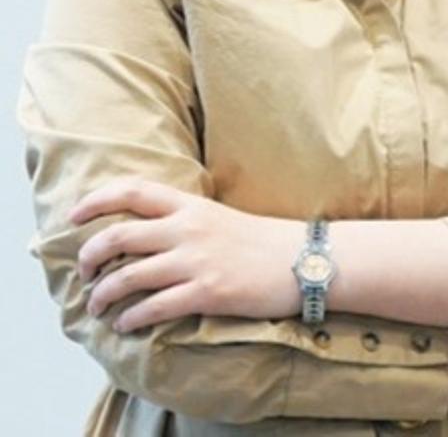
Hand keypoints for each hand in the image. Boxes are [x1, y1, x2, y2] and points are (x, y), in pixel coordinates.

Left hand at [71, 180, 302, 331]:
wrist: (306, 261)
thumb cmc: (264, 242)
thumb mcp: (220, 217)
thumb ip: (183, 220)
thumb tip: (145, 233)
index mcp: (192, 206)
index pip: (133, 191)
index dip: (96, 201)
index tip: (74, 216)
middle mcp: (189, 229)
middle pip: (118, 236)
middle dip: (90, 257)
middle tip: (85, 272)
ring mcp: (197, 261)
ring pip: (128, 276)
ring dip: (102, 295)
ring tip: (97, 306)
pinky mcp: (207, 292)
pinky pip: (154, 307)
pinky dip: (131, 318)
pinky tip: (126, 324)